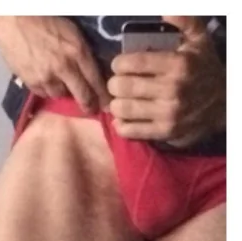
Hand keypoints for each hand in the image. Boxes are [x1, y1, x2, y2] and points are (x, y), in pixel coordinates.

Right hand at [0, 16, 109, 112]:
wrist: (14, 22)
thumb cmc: (44, 21)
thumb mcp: (70, 32)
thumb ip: (80, 52)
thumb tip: (89, 71)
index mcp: (78, 51)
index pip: (95, 79)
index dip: (102, 95)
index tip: (107, 105)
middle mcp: (65, 67)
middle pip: (82, 94)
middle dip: (88, 104)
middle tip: (90, 109)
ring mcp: (47, 77)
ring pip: (61, 95)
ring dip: (63, 92)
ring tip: (62, 86)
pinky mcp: (32, 83)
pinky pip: (44, 93)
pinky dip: (47, 90)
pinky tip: (46, 81)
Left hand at [107, 16, 225, 146]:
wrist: (222, 104)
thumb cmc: (204, 69)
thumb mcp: (199, 41)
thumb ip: (184, 22)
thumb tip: (165, 13)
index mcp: (178, 64)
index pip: (132, 63)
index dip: (118, 64)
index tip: (119, 66)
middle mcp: (172, 89)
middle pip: (122, 86)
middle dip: (113, 84)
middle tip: (116, 84)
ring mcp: (168, 113)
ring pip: (122, 108)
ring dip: (115, 104)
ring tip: (120, 100)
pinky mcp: (164, 131)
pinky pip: (129, 130)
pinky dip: (121, 124)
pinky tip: (124, 117)